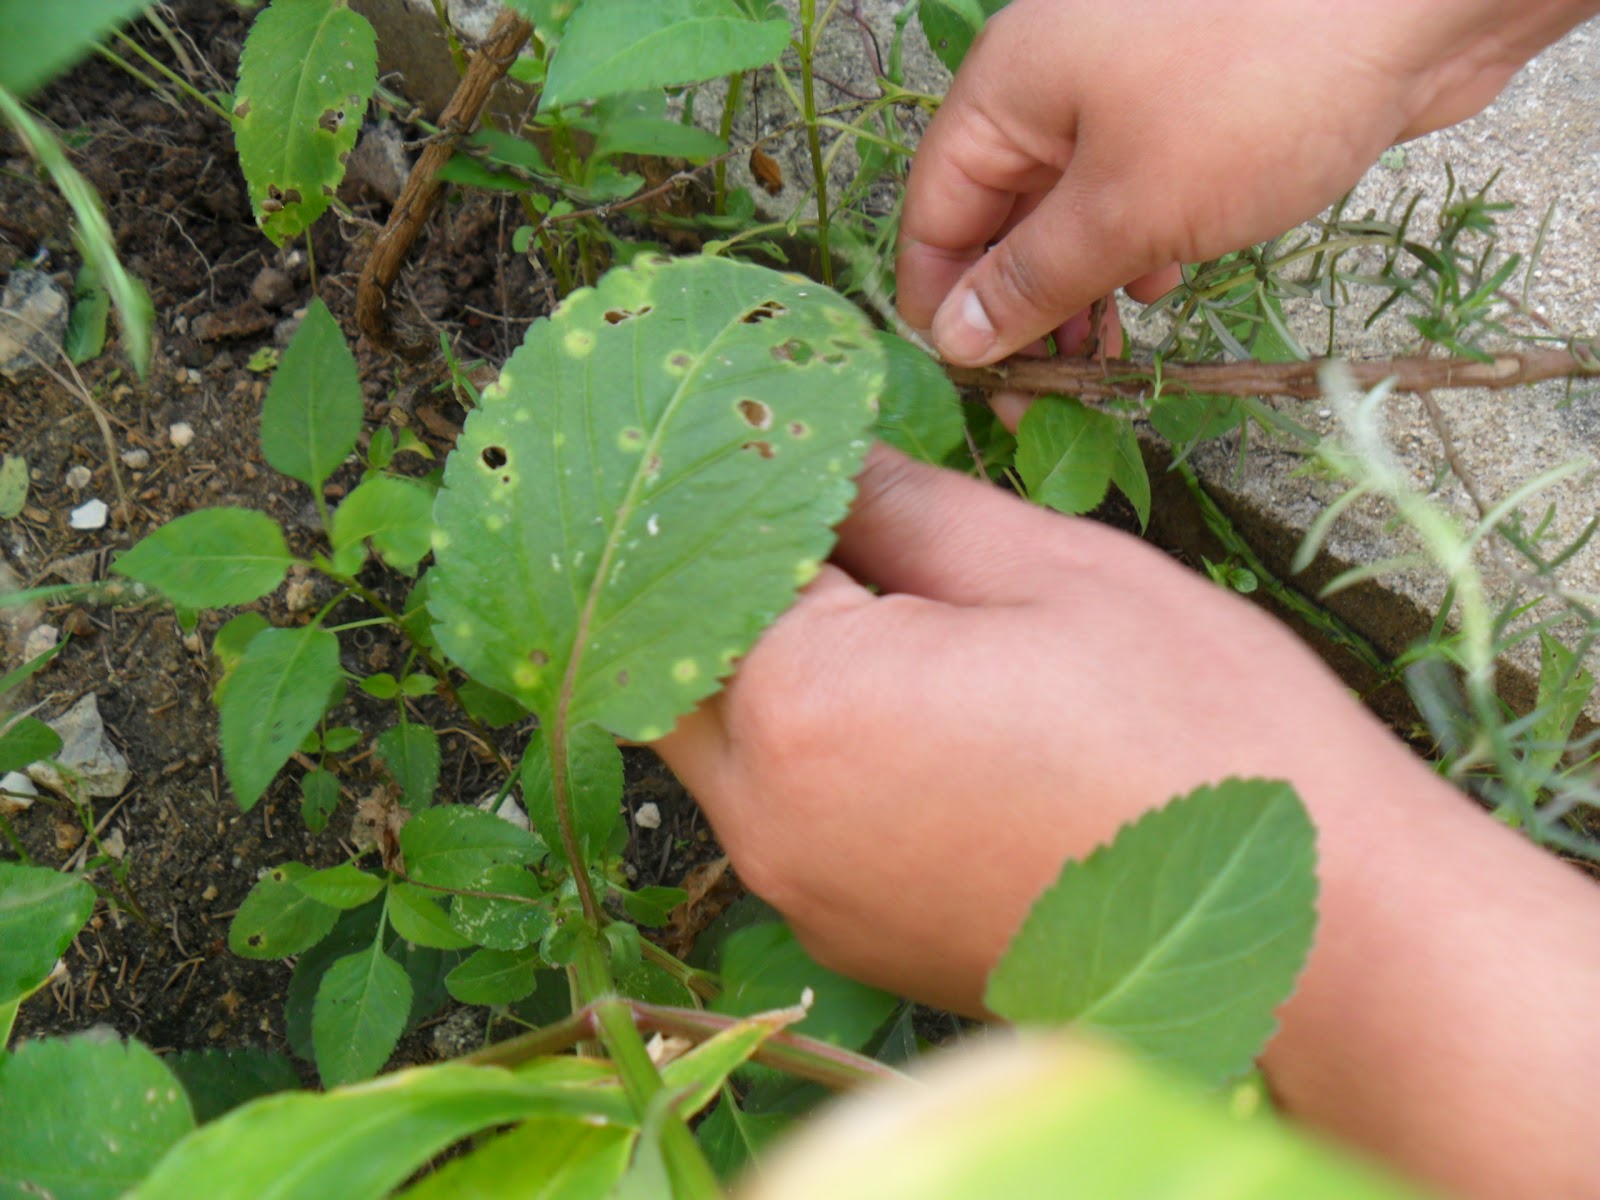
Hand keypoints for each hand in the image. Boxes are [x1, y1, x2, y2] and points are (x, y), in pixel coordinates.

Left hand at [656, 446, 1428, 1010]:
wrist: (1314, 935)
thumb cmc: (1200, 732)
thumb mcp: (1048, 568)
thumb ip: (898, 504)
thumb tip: (820, 457)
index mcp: (805, 705)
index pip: (708, 558)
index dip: (737, 481)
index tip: (773, 427)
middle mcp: (771, 819)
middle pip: (678, 661)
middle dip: (724, 571)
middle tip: (802, 498)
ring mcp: (804, 893)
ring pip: (716, 742)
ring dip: (755, 658)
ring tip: (850, 588)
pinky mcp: (846, 935)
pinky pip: (775, 813)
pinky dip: (799, 742)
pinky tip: (889, 697)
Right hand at [897, 0, 1578, 365]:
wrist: (1419, 1)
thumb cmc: (1253, 95)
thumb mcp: (1124, 209)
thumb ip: (1032, 281)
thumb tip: (955, 341)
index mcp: (1007, 88)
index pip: (933, 212)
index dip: (940, 303)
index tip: (972, 386)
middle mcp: (1052, 82)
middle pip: (997, 214)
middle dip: (1013, 306)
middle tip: (1043, 395)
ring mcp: (1124, 89)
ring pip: (1067, 209)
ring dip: (1074, 287)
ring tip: (1099, 361)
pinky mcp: (1191, 107)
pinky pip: (1130, 188)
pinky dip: (1130, 245)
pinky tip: (1156, 287)